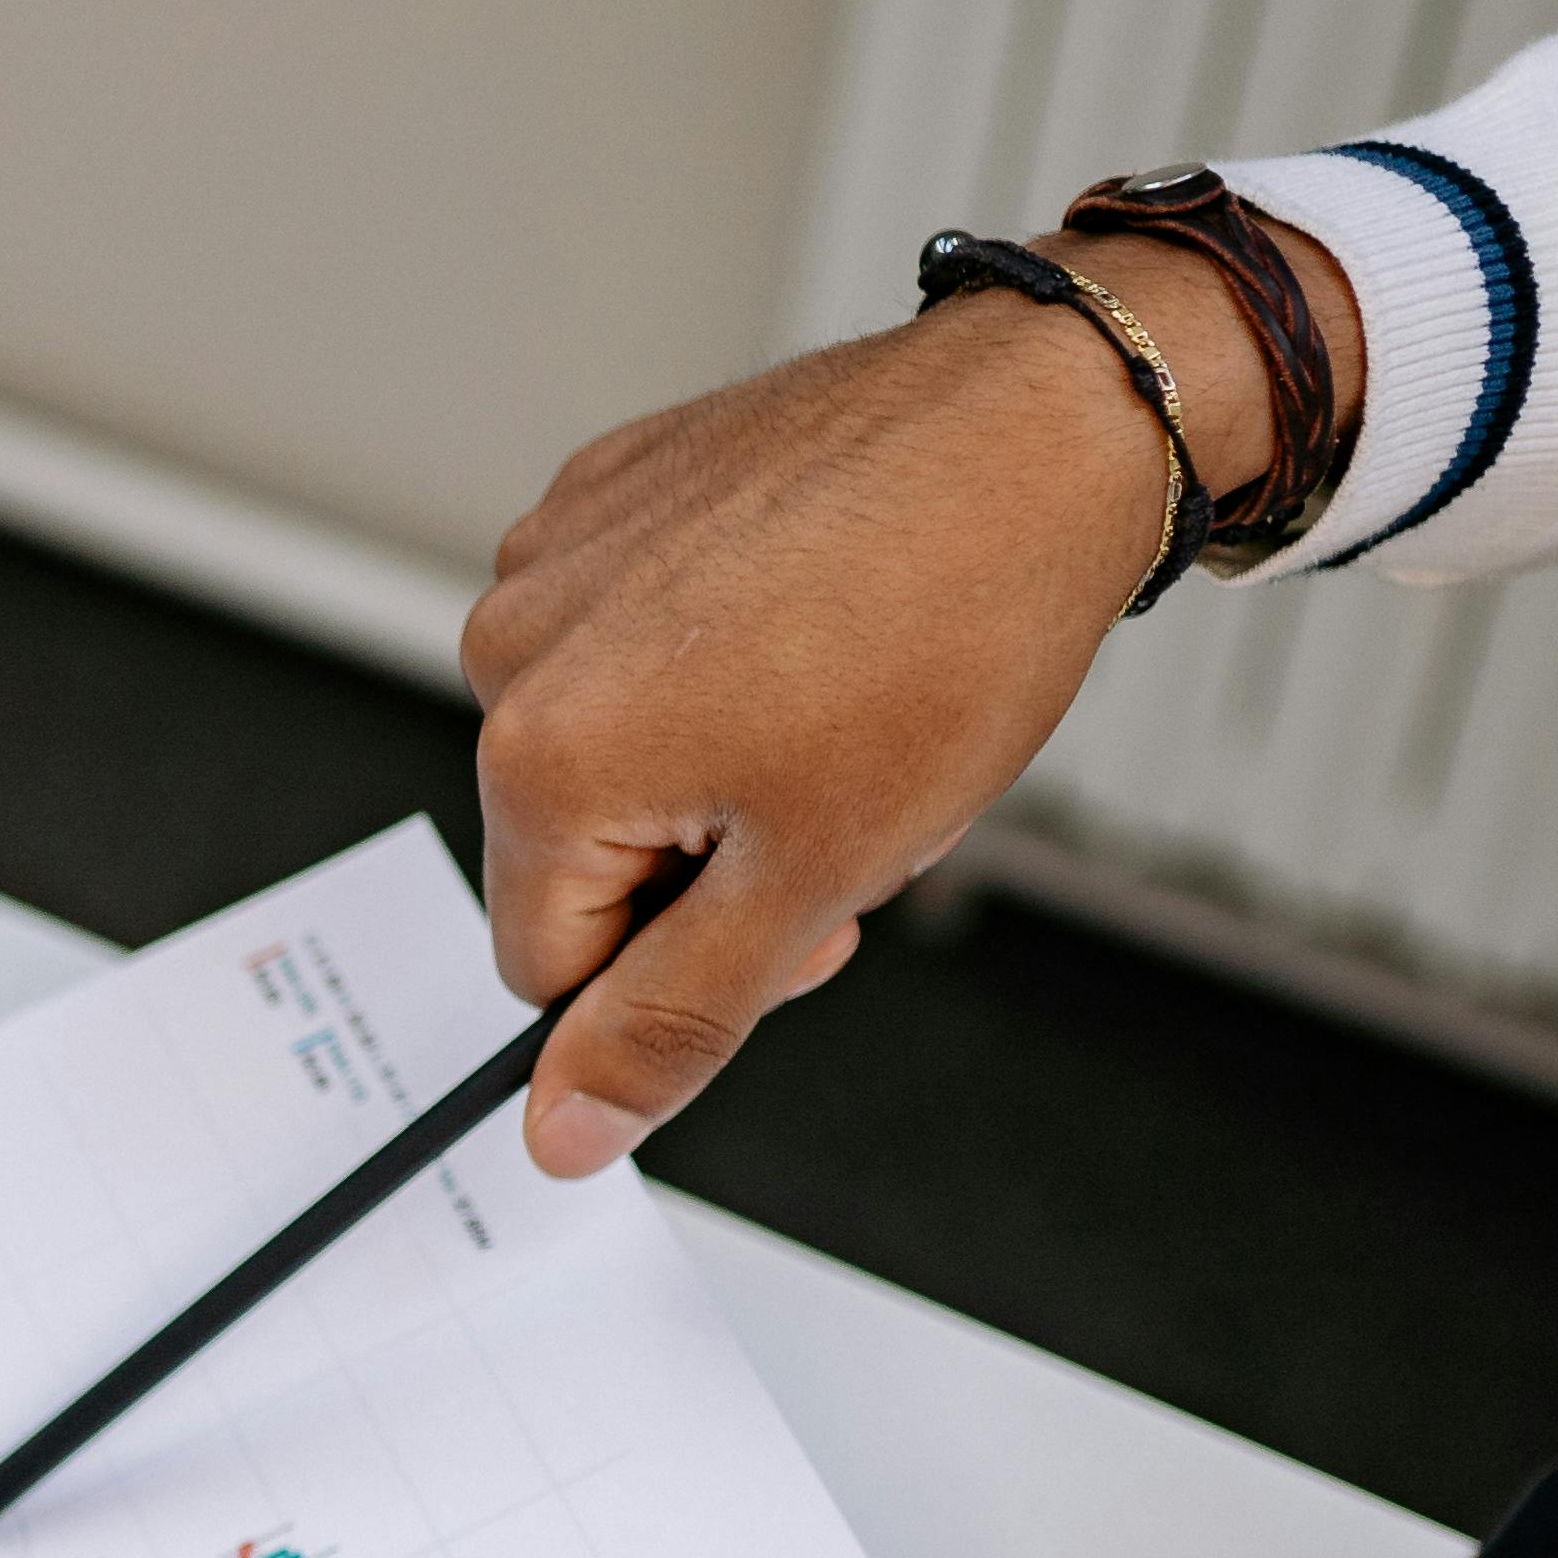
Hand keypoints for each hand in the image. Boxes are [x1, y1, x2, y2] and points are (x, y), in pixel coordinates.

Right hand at [465, 216, 1348, 1172]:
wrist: (1042, 426)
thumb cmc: (951, 628)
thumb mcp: (819, 881)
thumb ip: (670, 1025)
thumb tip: (561, 1131)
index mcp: (544, 758)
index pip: (546, 968)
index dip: (679, 972)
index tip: (797, 905)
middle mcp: (515, 647)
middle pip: (567, 849)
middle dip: (693, 860)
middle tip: (839, 801)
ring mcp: (557, 554)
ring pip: (602, 742)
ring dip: (704, 756)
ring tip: (834, 695)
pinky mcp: (610, 487)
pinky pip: (623, 629)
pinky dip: (707, 647)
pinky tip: (812, 616)